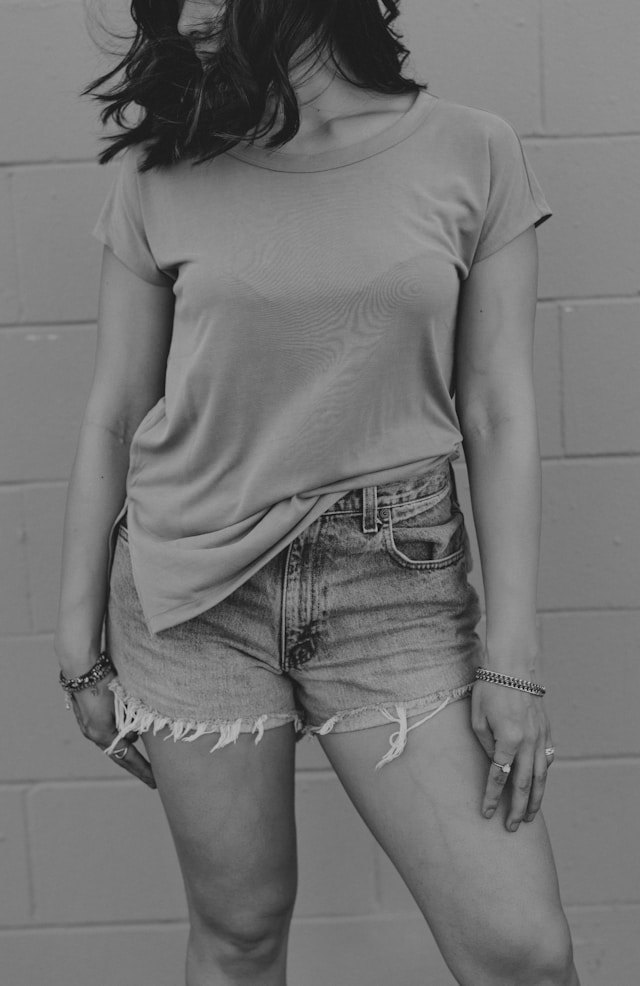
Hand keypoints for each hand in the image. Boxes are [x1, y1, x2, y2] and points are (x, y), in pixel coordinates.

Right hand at [67, 673, 155, 789]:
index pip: (128, 758)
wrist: (81, 665)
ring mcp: (88, 724)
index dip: (143, 770)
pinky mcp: (87, 714)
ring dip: (129, 738)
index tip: (155, 783)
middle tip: (154, 775)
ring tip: (146, 738)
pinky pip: (108, 727)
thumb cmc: (106, 681)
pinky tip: (130, 720)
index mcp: (102, 733)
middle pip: (120, 752)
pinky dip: (120, 727)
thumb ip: (135, 720)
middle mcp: (93, 732)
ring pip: (114, 737)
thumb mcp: (126, 702)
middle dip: (137, 763)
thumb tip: (141, 733)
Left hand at [471, 680, 553, 830]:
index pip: (499, 777)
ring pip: (541, 776)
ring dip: (535, 799)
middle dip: (518, 808)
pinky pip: (547, 759)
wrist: (514, 664)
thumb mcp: (477, 716)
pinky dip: (544, 777)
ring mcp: (541, 736)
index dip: (492, 797)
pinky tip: (539, 786)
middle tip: (512, 826)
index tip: (486, 813)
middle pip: (524, 784)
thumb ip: (485, 744)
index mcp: (509, 739)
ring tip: (530, 816)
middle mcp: (529, 742)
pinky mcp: (547, 730)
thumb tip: (495, 762)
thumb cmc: (490, 687)